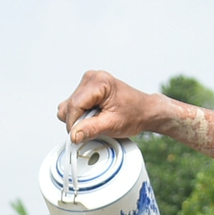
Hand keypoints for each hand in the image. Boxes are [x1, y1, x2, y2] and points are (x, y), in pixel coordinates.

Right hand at [56, 70, 172, 143]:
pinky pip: (73, 105)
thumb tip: (74, 135)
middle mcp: (91, 78)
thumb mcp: (112, 125)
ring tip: (97, 120)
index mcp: (99, 82)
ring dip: (79, 118)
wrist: (144, 111)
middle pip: (69, 106)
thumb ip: (91, 129)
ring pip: (68, 106)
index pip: (74, 105)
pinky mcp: (87, 88)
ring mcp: (88, 82)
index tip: (79, 136)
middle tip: (96, 125)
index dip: (74, 124)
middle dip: (78, 121)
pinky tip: (94, 116)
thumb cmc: (134, 114)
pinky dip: (80, 115)